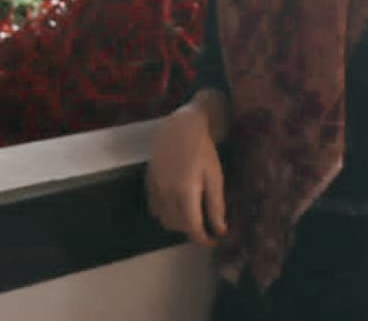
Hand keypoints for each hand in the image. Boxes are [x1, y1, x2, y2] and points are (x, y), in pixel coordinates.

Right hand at [146, 97, 227, 246]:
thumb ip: (215, 206)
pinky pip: (154, 207)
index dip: (203, 239)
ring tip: (191, 216)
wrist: (181, 128)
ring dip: (177, 223)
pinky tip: (177, 204)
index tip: (213, 239)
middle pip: (176, 226)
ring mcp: (154, 187)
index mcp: (185, 191)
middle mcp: (166, 192)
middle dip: (191, 231)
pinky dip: (165, 212)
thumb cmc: (203, 151)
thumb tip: (220, 230)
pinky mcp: (148, 181)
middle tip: (205, 227)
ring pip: (163, 219)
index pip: (191, 227)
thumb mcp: (215, 178)